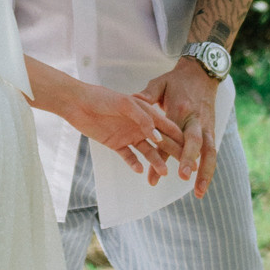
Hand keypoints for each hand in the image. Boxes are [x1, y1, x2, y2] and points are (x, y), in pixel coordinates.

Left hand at [68, 83, 186, 184]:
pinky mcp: (116, 144)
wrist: (77, 103)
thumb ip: (142, 117)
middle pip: (161, 141)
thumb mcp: (124, 103)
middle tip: (186, 166)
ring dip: (156, 161)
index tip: (193, 148)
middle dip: (174, 152)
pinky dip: (134, 163)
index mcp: (146, 112)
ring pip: (147, 151)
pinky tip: (140, 170)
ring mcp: (129, 135)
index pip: (167, 126)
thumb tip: (157, 135)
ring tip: (164, 172)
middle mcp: (140, 125)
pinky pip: (129, 157)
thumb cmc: (102, 97)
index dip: (180, 136)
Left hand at [140, 59, 219, 197]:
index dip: (162, 154)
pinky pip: (212, 152)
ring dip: (205, 173)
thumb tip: (131, 101)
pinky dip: (208, 168)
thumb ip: (146, 96)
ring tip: (198, 193)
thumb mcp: (159, 84)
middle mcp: (196, 120)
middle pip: (195, 143)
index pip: (170, 135)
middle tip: (184, 178)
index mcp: (180, 109)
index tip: (154, 173)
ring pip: (210, 152)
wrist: (201, 72)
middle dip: (190, 161)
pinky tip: (202, 185)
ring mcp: (207, 126)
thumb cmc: (176, 80)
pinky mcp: (211, 130)